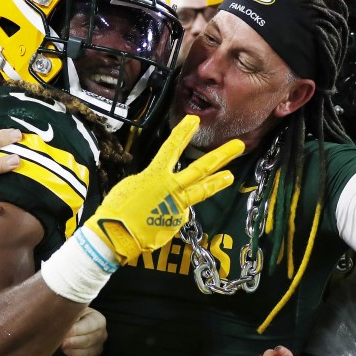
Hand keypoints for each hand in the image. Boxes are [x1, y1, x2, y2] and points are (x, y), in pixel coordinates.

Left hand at [62, 307, 107, 355]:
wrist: (69, 326)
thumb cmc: (69, 316)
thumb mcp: (70, 310)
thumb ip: (69, 314)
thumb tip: (64, 326)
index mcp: (99, 320)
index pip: (89, 326)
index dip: (75, 330)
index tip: (63, 332)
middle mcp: (102, 335)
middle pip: (87, 342)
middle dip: (71, 342)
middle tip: (58, 342)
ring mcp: (98, 350)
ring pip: (86, 355)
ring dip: (71, 353)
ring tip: (60, 349)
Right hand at [84, 115, 241, 264]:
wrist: (116, 235)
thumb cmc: (117, 209)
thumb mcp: (133, 186)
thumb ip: (153, 184)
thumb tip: (166, 192)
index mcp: (155, 175)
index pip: (172, 148)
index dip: (183, 133)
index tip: (193, 120)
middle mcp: (171, 188)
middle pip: (201, 169)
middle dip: (221, 156)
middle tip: (238, 145)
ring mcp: (177, 206)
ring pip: (201, 191)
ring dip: (218, 182)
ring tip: (230, 175)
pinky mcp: (177, 222)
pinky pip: (177, 214)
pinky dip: (169, 214)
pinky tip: (156, 220)